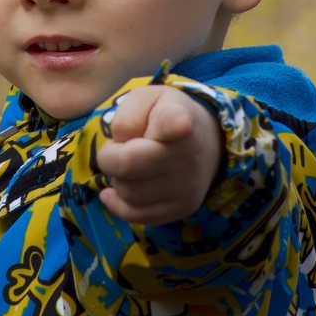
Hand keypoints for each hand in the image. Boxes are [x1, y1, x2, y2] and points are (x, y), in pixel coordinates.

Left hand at [96, 85, 222, 224]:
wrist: (205, 141)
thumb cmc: (165, 115)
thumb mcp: (145, 99)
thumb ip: (126, 117)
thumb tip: (121, 145)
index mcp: (178, 120)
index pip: (175, 124)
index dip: (176, 125)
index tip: (181, 125)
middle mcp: (187, 157)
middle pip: (126, 166)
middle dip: (109, 157)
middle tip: (119, 149)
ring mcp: (187, 187)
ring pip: (128, 192)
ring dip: (117, 179)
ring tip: (130, 165)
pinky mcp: (183, 208)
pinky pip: (136, 215)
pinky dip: (117, 204)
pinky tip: (114, 191)